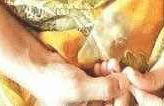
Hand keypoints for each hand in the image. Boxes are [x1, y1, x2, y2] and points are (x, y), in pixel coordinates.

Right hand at [13, 46, 130, 105]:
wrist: (37, 66)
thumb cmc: (54, 81)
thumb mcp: (79, 88)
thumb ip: (104, 88)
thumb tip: (125, 84)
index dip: (122, 97)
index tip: (125, 80)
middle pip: (113, 100)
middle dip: (117, 83)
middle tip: (116, 66)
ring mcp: (89, 97)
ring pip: (110, 89)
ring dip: (111, 75)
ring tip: (106, 63)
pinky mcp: (88, 85)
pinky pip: (103, 81)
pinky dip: (105, 72)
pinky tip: (101, 64)